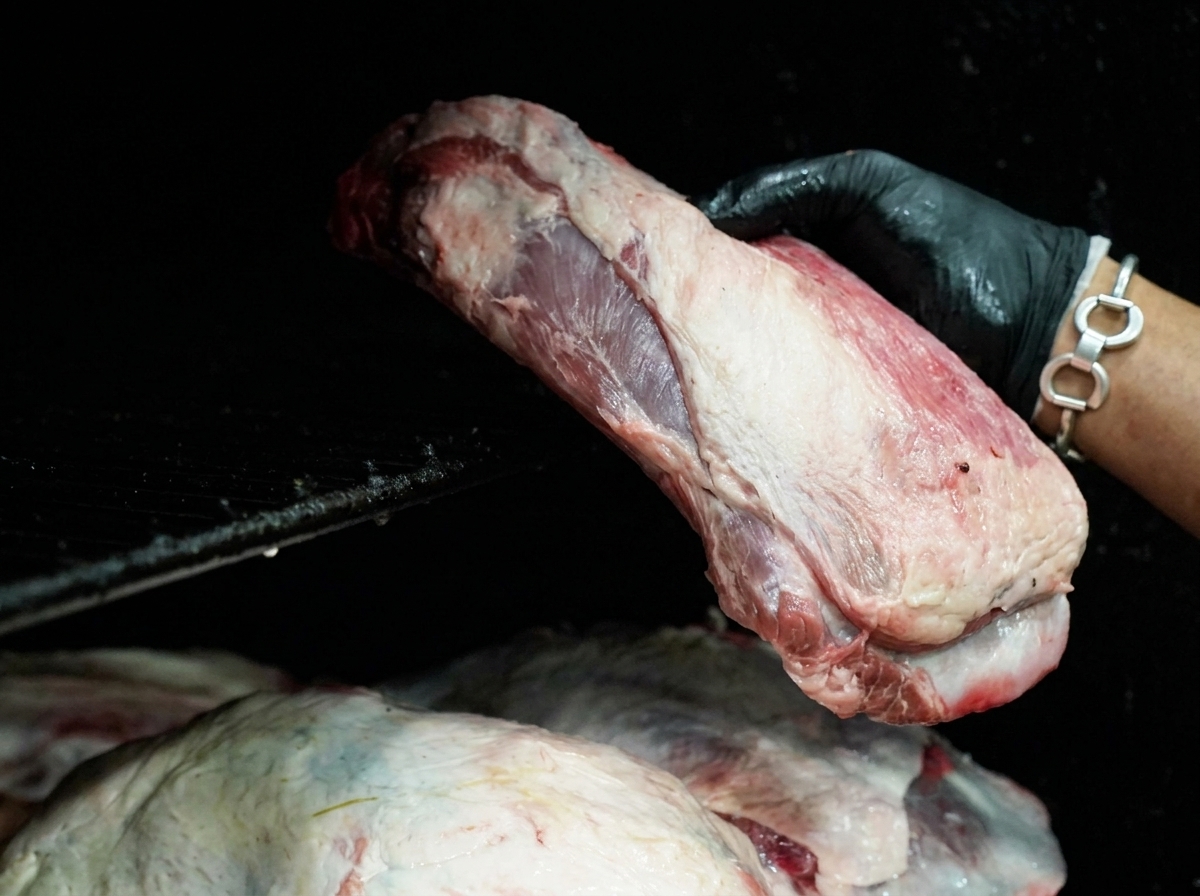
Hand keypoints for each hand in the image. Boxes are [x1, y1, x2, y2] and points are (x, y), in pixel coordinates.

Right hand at [694, 151, 1091, 418]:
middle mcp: (808, 291)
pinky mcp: (834, 391)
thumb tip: (715, 214)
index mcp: (812, 233)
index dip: (692, 239)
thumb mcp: (870, 186)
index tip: (651, 247)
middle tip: (655, 300)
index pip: (733, 233)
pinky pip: (785, 385)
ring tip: (680, 343)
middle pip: (731, 294)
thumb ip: (795, 187)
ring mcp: (819, 344)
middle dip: (694, 296)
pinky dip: (757, 384)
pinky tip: (730, 381)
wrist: (1028, 325)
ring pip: (751, 343)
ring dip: (720, 345)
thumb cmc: (963, 241)